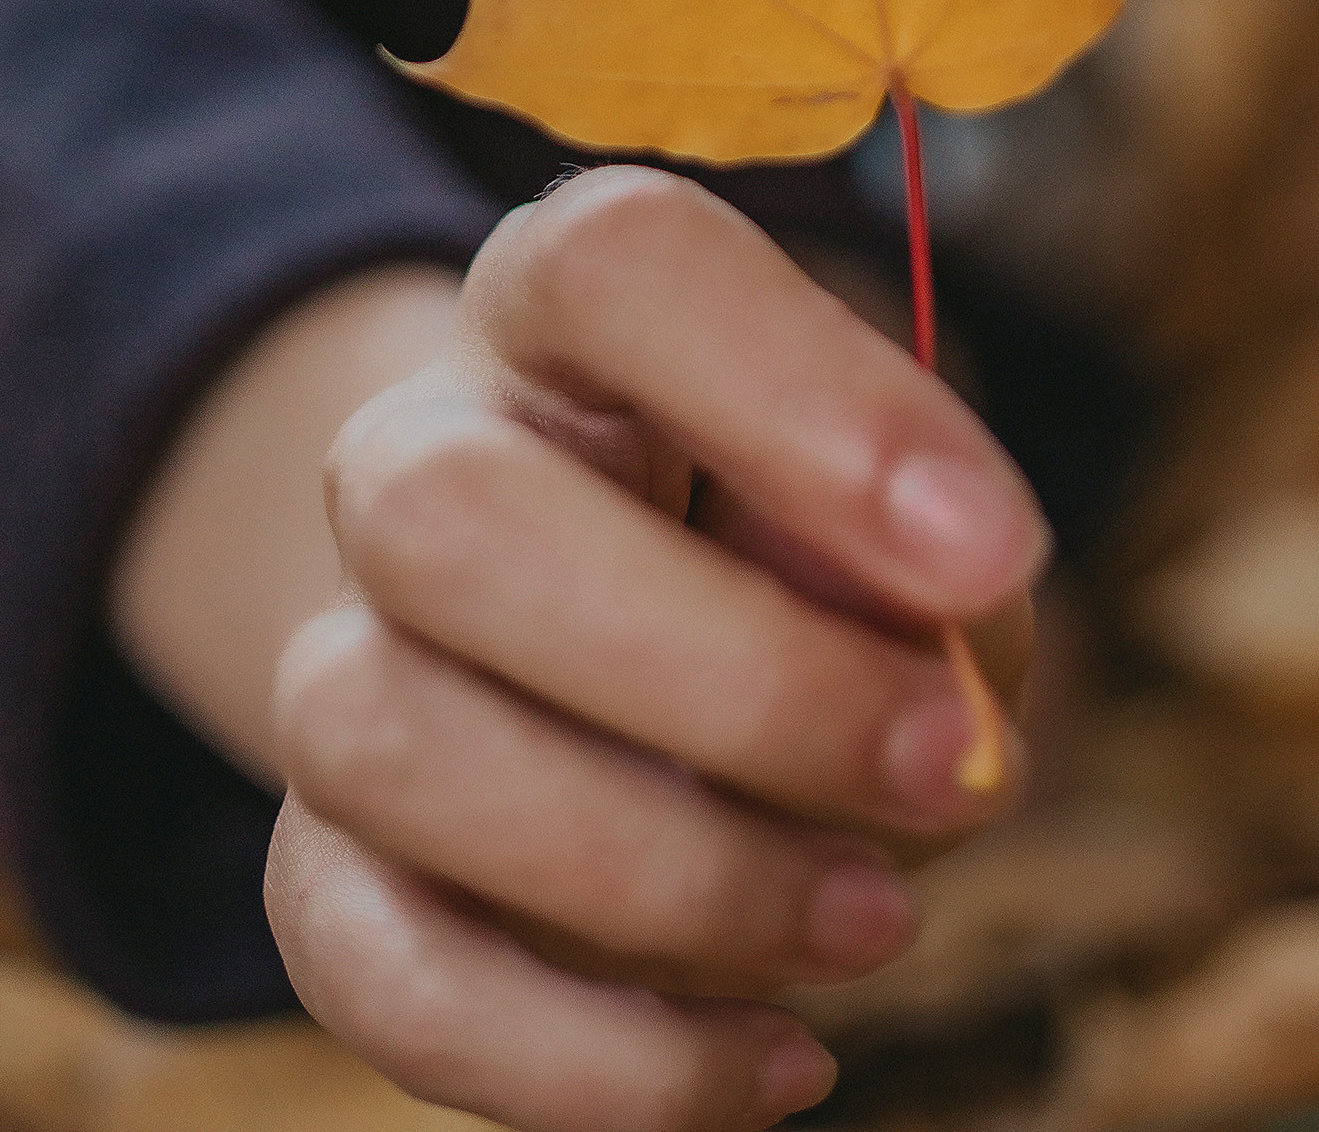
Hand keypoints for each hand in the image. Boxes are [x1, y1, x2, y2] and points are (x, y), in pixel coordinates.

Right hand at [264, 165, 1045, 1131]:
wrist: (623, 636)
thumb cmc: (808, 545)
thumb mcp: (903, 508)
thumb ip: (934, 563)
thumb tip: (945, 680)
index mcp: (565, 307)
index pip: (619, 265)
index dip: (800, 393)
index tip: (991, 549)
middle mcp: (416, 453)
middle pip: (451, 518)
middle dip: (736, 681)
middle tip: (956, 768)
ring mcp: (343, 656)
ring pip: (394, 745)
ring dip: (673, 874)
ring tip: (877, 915)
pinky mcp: (327, 863)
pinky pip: (375, 971)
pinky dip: (590, 1058)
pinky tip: (774, 1059)